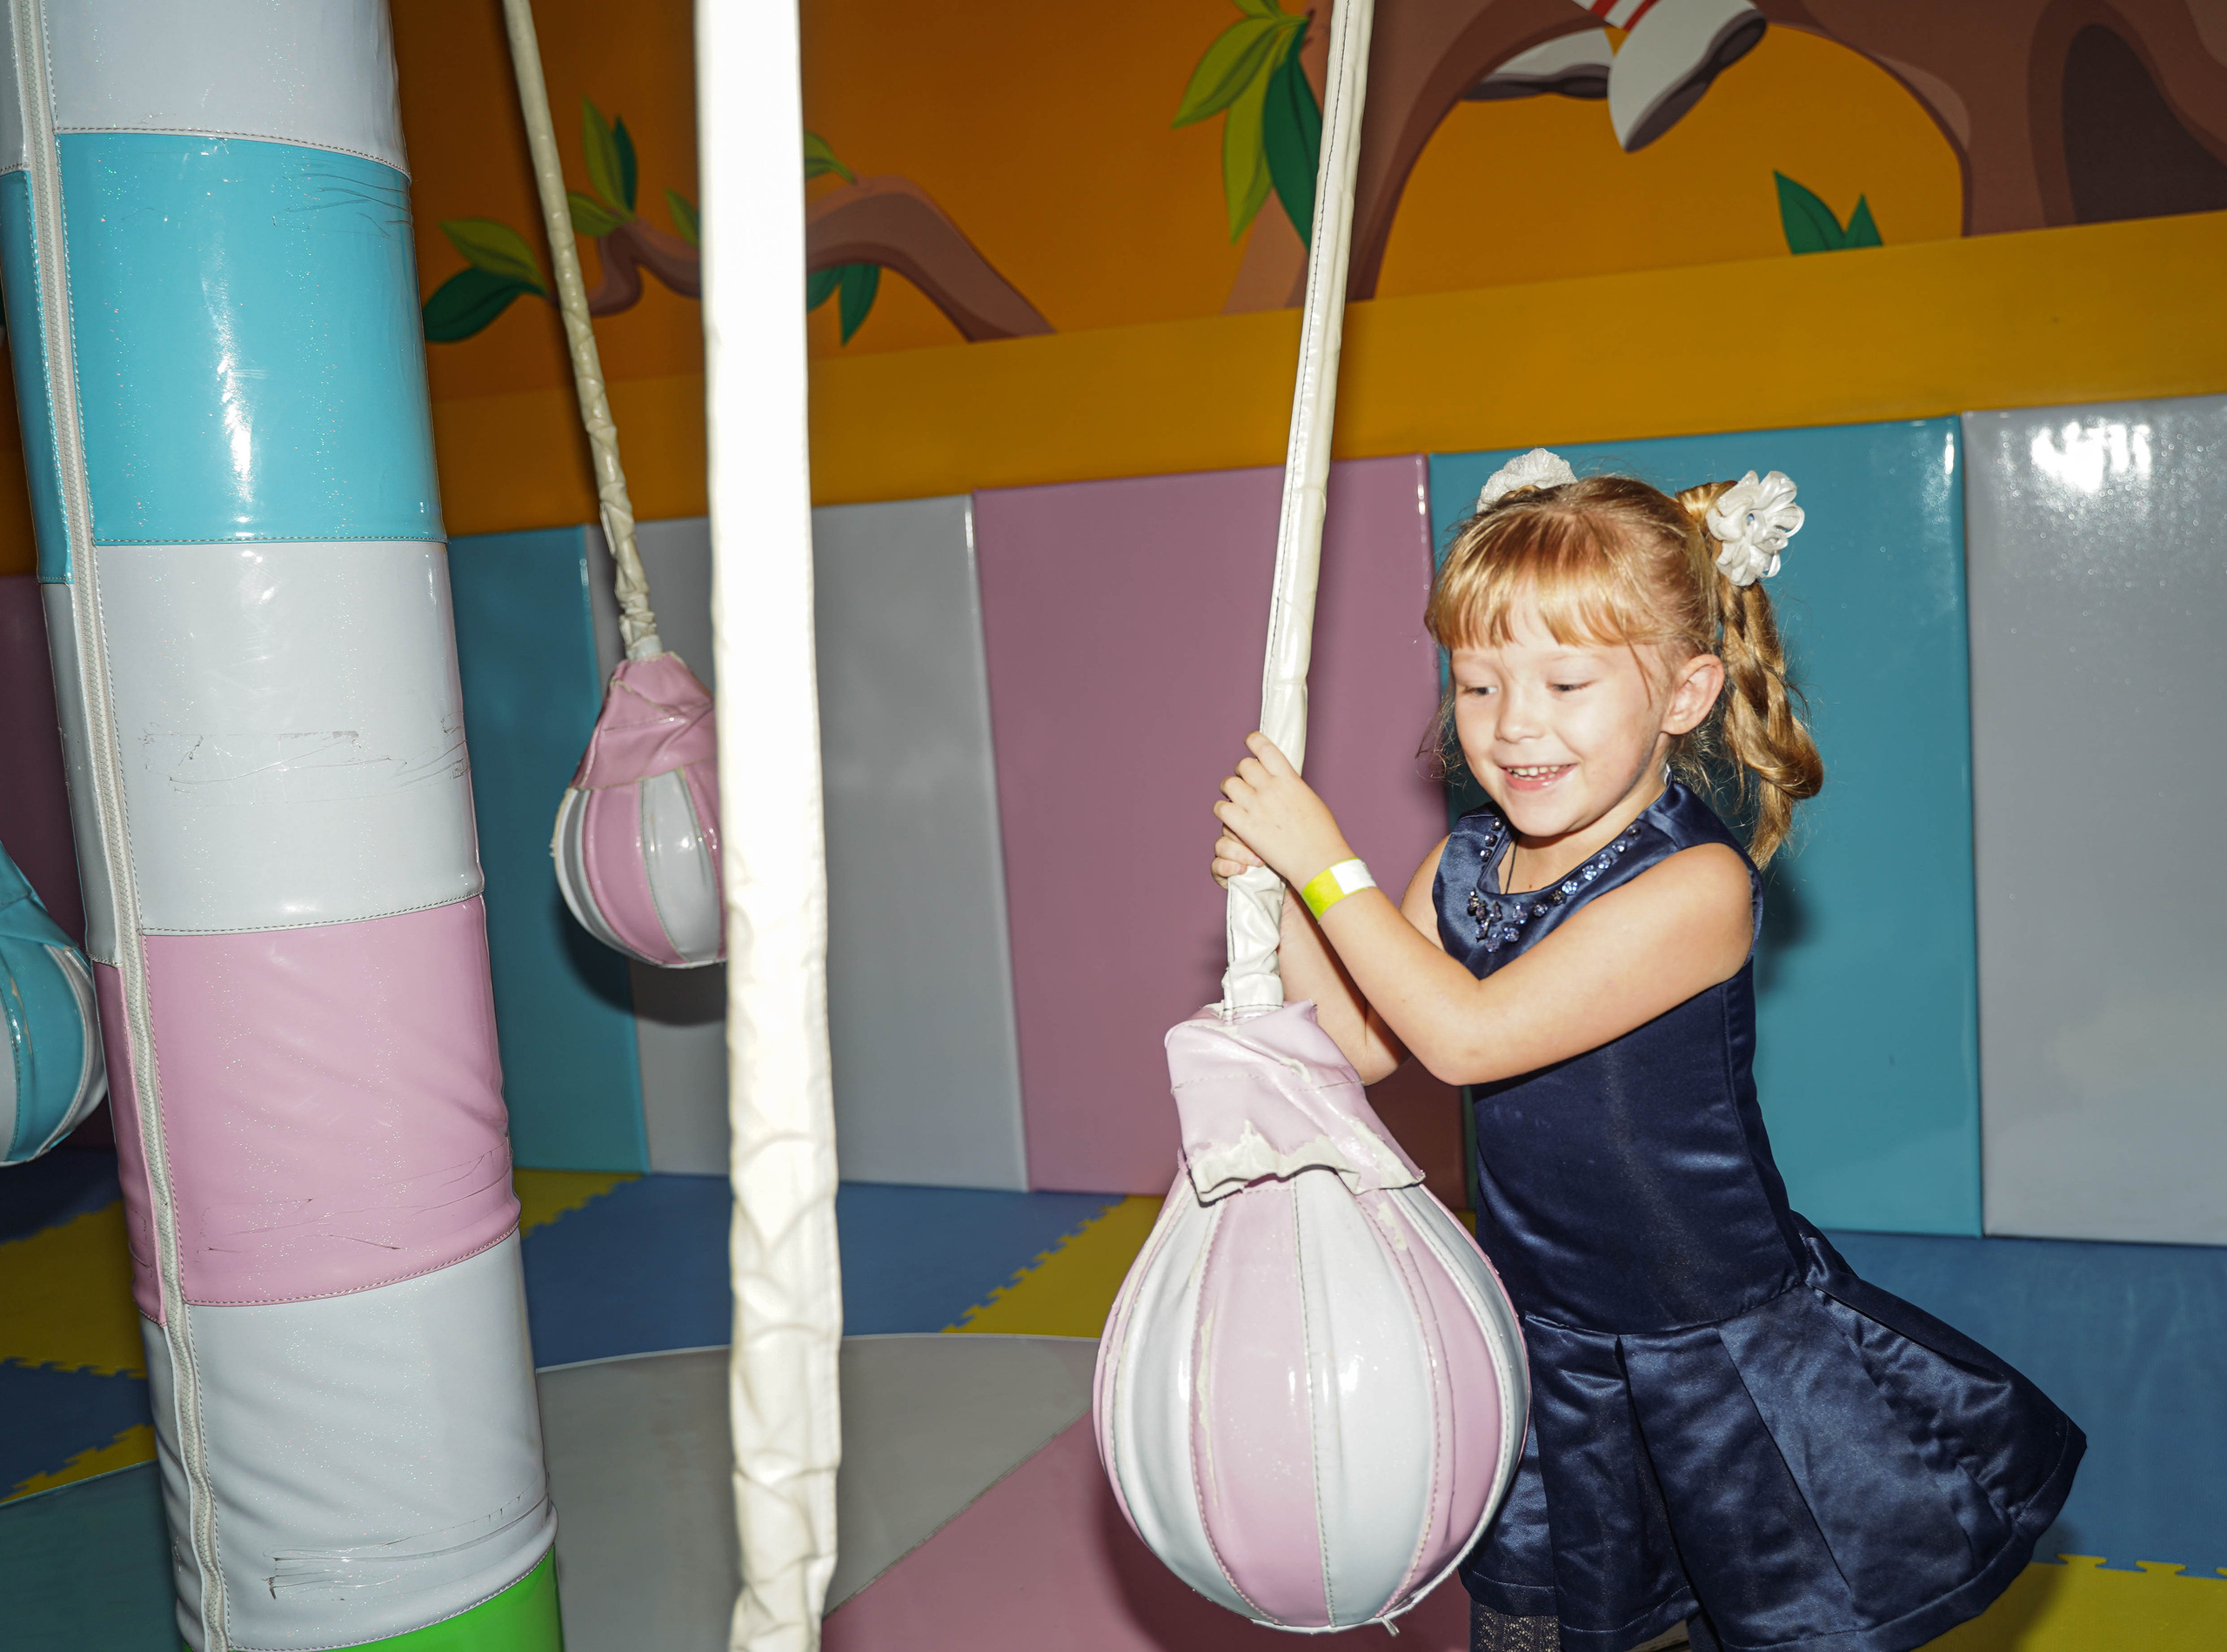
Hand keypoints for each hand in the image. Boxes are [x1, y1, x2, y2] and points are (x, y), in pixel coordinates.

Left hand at [1211, 733, 1352, 887]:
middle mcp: (1270, 788)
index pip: (1264, 748)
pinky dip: (1224, 810)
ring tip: (1237, 799)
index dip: (1253, 741)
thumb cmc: (1322, 835)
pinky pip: (1222, 809)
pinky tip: (1231, 816)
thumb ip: (1291, 788)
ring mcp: (1256, 806)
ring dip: (1231, 790)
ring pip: (1229, 784)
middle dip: (1242, 773)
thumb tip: (1282, 784)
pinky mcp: (1245, 826)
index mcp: (1289, 779)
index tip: (1249, 741)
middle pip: (1243, 766)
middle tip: (1246, 783)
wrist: (1318, 860)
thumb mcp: (1310, 800)